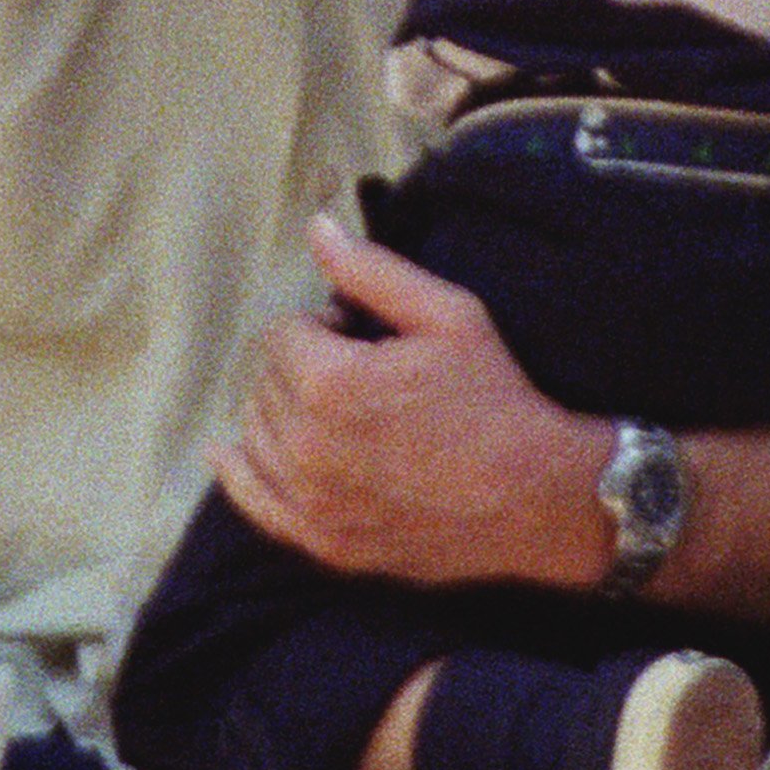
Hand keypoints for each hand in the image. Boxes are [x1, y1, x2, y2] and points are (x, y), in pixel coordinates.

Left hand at [218, 217, 606, 584]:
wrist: (539, 498)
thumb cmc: (497, 400)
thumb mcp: (449, 316)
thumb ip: (372, 271)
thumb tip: (316, 228)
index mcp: (330, 385)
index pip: (281, 334)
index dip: (322, 324)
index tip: (361, 333)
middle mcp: (307, 448)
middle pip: (265, 382)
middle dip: (301, 365)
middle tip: (358, 369)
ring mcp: (311, 502)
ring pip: (254, 433)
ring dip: (281, 410)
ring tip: (336, 408)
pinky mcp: (323, 541)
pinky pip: (252, 499)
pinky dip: (239, 470)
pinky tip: (231, 451)